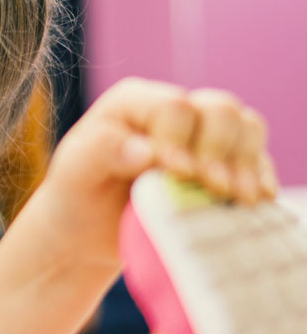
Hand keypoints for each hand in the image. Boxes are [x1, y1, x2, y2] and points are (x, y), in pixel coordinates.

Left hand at [40, 78, 278, 265]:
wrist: (87, 231)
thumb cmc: (77, 193)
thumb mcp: (76, 170)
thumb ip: (106, 152)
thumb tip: (148, 152)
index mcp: (135, 102)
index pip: (175, 108)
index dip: (181, 141)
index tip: (177, 175)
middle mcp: (173, 112)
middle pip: (219, 110)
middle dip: (220, 149)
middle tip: (214, 186)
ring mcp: (201, 137)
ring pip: (245, 128)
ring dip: (245, 162)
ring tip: (236, 196)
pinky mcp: (221, 166)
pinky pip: (255, 159)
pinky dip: (257, 177)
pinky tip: (254, 199)